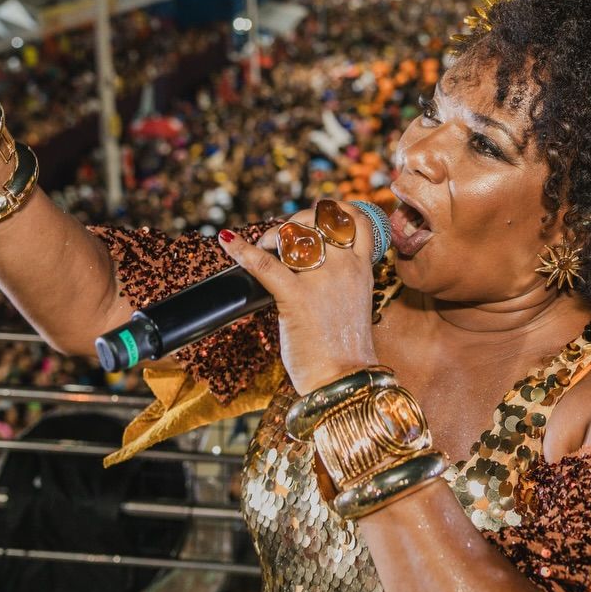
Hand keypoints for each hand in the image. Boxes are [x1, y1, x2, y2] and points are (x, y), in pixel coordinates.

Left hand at [216, 200, 378, 393]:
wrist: (344, 381)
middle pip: (321, 219)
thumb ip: (341, 280)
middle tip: (282, 236)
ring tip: (264, 245)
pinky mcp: (295, 297)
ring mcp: (320, 280)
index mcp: (362, 269)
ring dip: (273, 233)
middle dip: (298, 219)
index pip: (357, 220)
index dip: (337, 210)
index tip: (319, 215)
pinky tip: (228, 241)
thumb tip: (311, 267)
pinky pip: (264, 265)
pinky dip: (242, 250)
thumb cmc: (347, 350)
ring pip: (294, 234)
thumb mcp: (354, 304)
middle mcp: (344, 267)